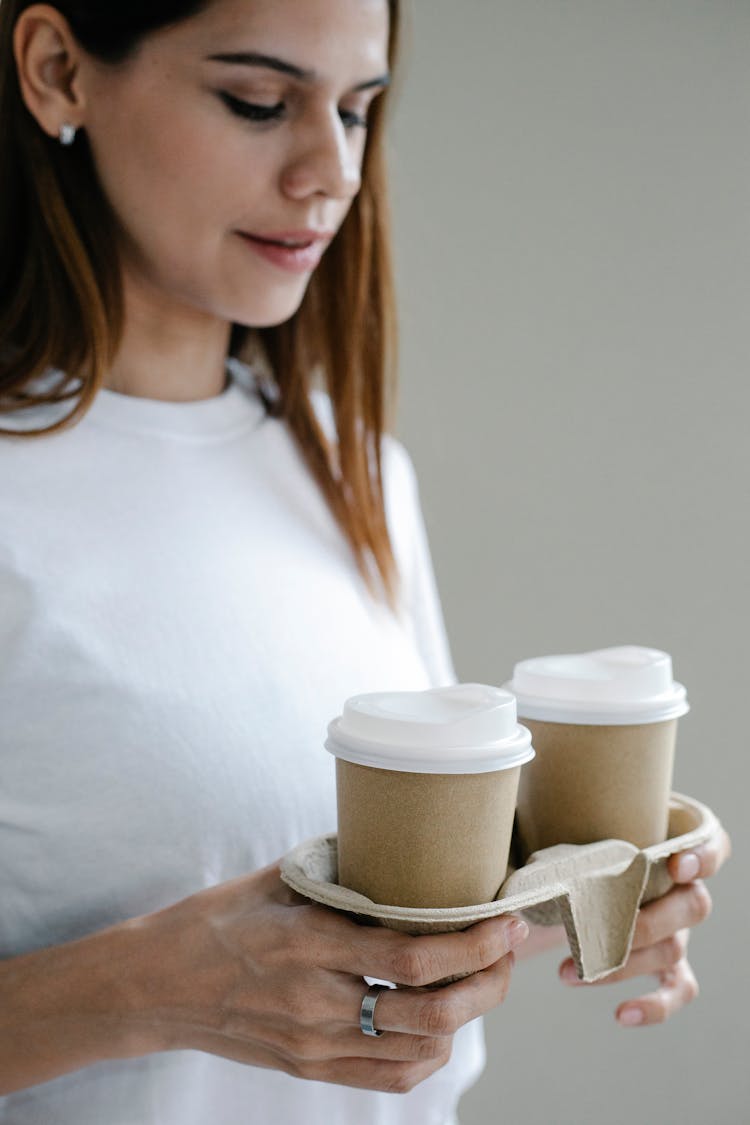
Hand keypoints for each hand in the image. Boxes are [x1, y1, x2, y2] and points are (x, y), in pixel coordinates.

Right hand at [129, 865, 528, 1093]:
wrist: (154, 985)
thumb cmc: (213, 921)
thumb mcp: (275, 881)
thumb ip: (339, 872)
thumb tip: (400, 846)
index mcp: (308, 943)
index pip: (413, 958)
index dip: (473, 945)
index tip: (504, 922)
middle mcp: (316, 1002)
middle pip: (431, 1012)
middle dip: (488, 983)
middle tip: (508, 951)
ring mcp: (313, 1045)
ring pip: (419, 1050)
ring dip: (466, 1017)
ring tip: (482, 982)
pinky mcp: (308, 1069)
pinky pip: (388, 1078)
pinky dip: (429, 1054)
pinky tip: (439, 1026)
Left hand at [558, 823, 730, 1026]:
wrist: (574, 875)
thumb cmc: (577, 841)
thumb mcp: (569, 824)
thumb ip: (556, 817)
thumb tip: (510, 821)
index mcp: (671, 847)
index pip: (712, 846)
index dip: (703, 857)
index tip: (677, 865)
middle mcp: (685, 889)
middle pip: (692, 907)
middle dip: (644, 924)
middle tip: (594, 931)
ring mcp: (679, 928)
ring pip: (673, 950)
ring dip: (622, 965)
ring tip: (568, 972)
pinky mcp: (671, 963)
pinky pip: (678, 989)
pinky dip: (656, 1006)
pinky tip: (622, 1014)